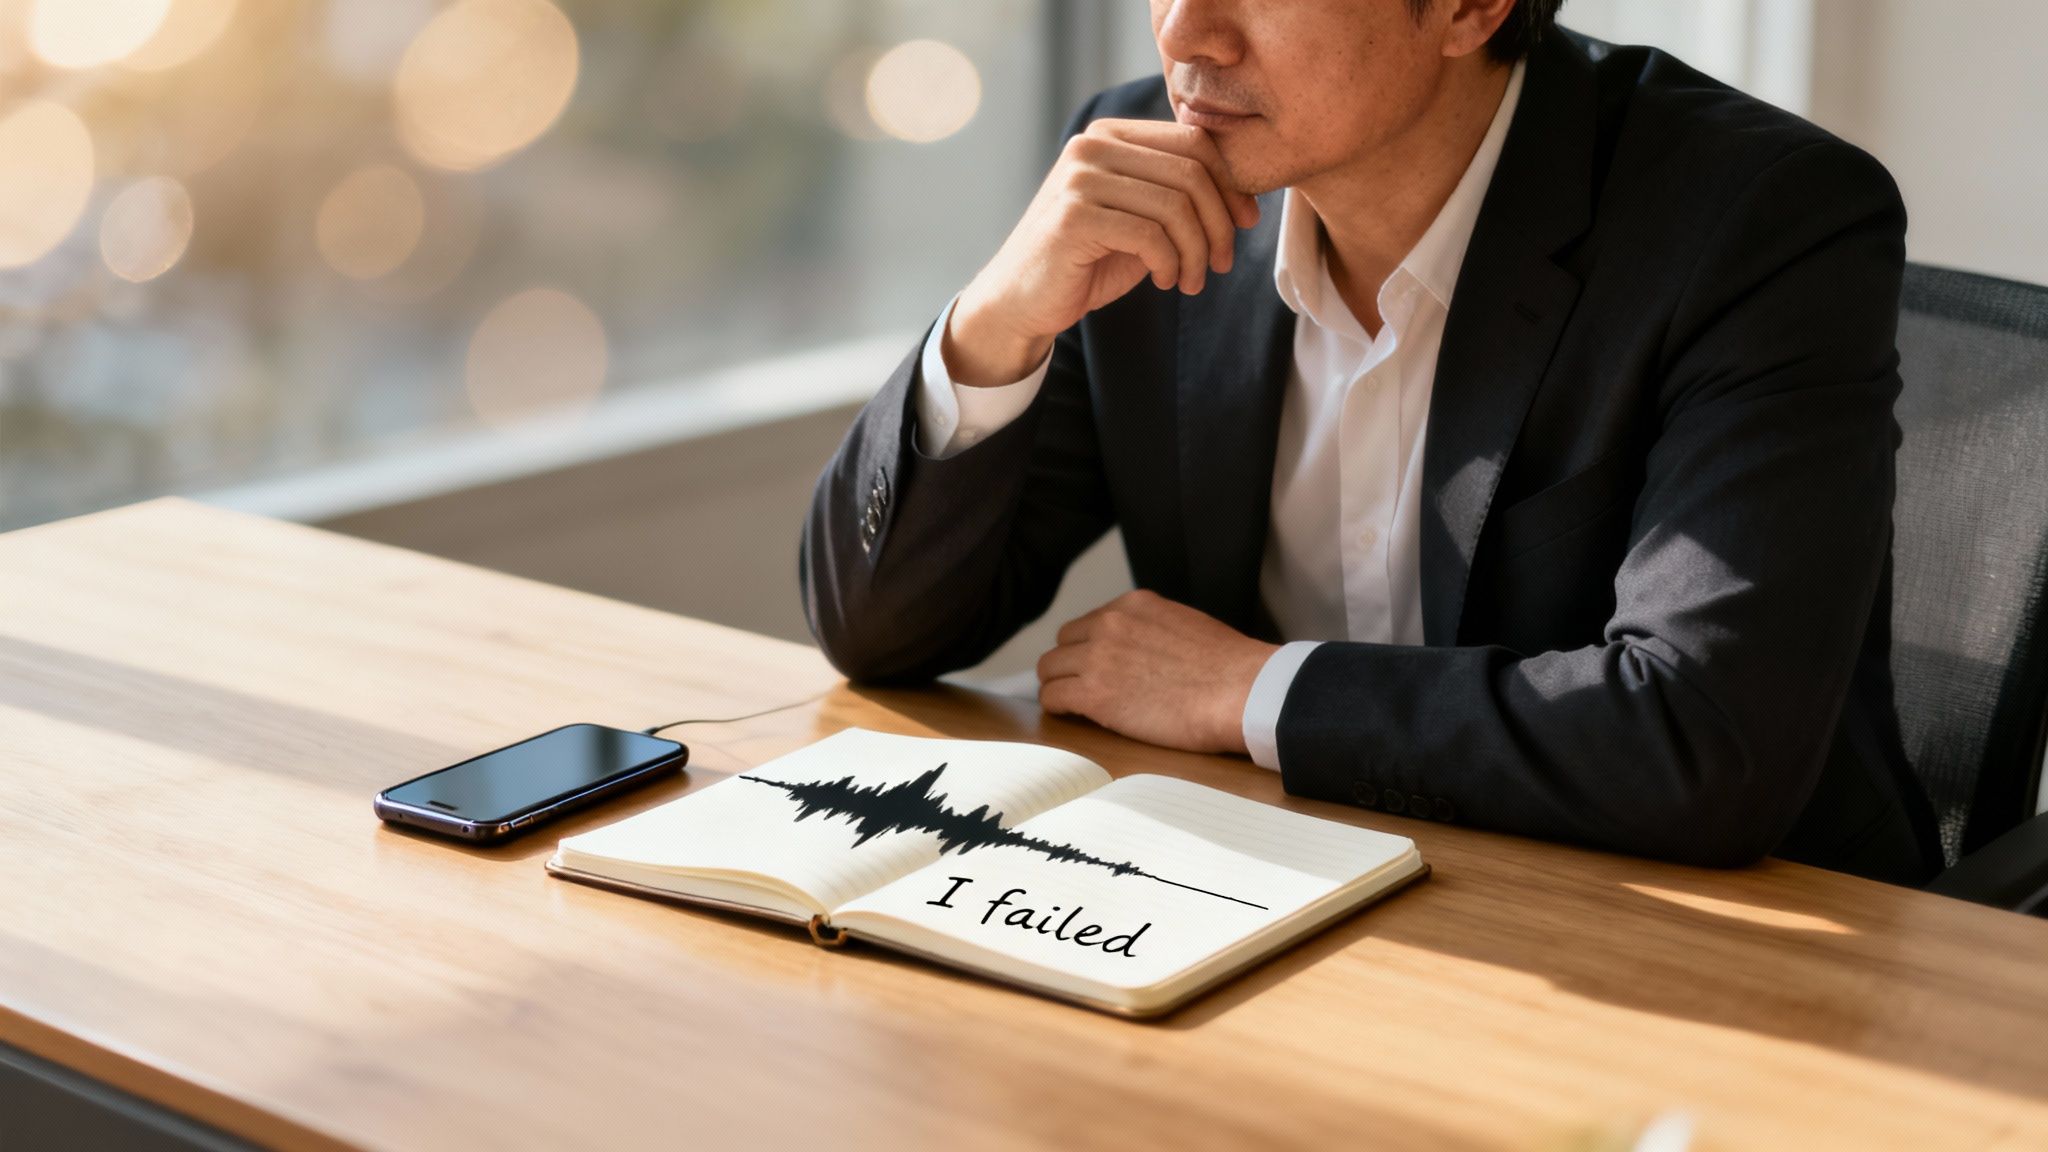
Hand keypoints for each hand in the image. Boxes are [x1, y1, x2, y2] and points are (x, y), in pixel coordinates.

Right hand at [943, 120, 1261, 386]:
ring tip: (1192, 281)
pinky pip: (1150, 235)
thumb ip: (1176, 195)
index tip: (1245, 224)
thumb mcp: (1140, 219)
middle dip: (1219, 224)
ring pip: (1175, 206)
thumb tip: (1244, 193)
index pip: (1194, 141)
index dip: (1230, 183)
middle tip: (1221, 264)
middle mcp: (1092, 146)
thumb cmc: (1087, 262)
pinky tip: (1165, 281)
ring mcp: (1079, 179)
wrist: (1022, 301)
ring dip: (1196, 252)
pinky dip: (1169, 264)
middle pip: (1191, 172)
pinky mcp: (1073, 217)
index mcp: (1111, 135)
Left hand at [1035, 589, 1278, 756]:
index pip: (1090, 622)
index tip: (1096, 665)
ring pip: (1050, 669)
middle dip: (1070, 663)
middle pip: (1064, 642)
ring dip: (1060, 685)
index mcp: (1133, 605)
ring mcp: (1098, 657)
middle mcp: (1109, 623)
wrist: (1241, 690)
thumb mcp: (1184, 625)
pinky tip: (1071, 715)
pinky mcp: (1093, 694)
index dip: (1090, 647)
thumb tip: (1142, 651)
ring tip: (1074, 703)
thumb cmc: (1228, 667)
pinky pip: (1053, 697)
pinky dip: (1058, 707)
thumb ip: (1152, 631)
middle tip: (1081, 686)